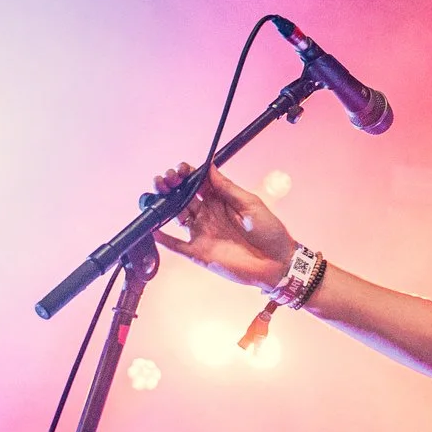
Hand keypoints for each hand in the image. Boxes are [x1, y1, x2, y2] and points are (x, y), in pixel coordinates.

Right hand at [151, 161, 298, 290]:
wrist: (277, 263)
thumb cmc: (270, 232)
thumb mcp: (251, 205)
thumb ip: (228, 189)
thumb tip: (210, 168)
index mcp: (220, 201)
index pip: (197, 183)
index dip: (187, 174)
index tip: (181, 169)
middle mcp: (208, 215)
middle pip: (182, 196)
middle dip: (171, 185)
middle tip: (167, 179)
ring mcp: (202, 233)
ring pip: (176, 216)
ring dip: (164, 204)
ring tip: (159, 194)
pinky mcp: (199, 252)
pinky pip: (176, 245)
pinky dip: (163, 238)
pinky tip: (153, 228)